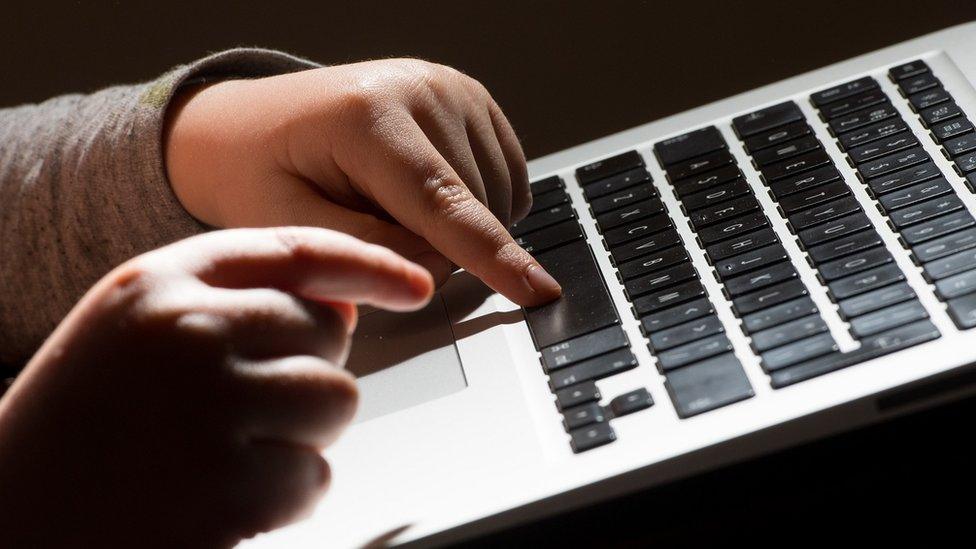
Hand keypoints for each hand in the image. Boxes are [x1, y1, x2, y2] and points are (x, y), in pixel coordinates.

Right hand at [0, 227, 432, 545]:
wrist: (14, 517)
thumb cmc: (79, 428)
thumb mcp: (135, 330)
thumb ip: (232, 301)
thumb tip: (343, 306)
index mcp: (158, 283)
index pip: (297, 251)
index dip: (368, 263)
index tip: (414, 282)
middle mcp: (187, 331)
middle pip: (328, 334)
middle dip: (308, 374)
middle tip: (244, 409)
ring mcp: (209, 407)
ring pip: (337, 402)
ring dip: (303, 436)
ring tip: (231, 451)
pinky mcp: (228, 487)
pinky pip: (316, 477)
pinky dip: (287, 494)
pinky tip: (225, 495)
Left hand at [164, 58, 561, 305]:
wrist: (254, 125)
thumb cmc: (262, 174)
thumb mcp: (287, 223)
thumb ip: (364, 250)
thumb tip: (437, 270)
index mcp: (369, 117)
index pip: (443, 203)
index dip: (492, 256)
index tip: (537, 291)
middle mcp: (423, 89)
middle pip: (473, 208)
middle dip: (438, 246)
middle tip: (371, 227)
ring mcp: (454, 89)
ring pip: (498, 196)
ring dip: (460, 226)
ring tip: (392, 205)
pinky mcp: (473, 100)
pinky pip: (507, 178)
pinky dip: (481, 204)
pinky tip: (427, 197)